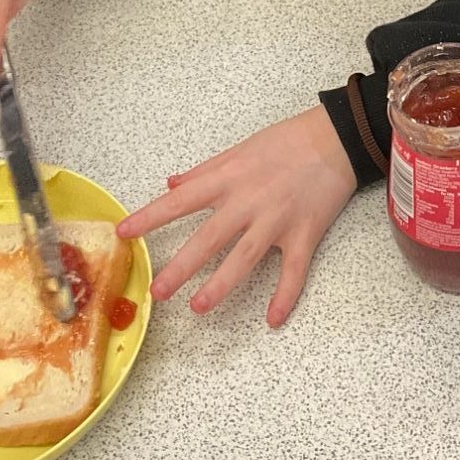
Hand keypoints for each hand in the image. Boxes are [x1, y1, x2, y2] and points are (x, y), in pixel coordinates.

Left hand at [120, 106, 357, 327]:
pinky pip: (294, 271)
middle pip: (209, 238)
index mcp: (229, 179)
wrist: (335, 139)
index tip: (124, 232)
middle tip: (157, 292)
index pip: (181, 201)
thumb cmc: (286, 141)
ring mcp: (277, 221)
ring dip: (221, 285)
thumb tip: (171, 184)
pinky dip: (285, 296)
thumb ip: (204, 171)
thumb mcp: (239, 149)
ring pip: (245, 259)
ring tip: (198, 307)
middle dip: (181, 267)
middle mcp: (249, 202)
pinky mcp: (304, 234)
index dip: (150, 217)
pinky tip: (272, 319)